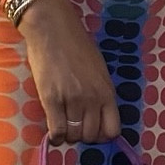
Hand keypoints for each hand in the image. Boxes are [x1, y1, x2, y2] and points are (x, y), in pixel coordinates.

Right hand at [16, 0, 121, 146]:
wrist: (52, 28)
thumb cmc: (76, 44)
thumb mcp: (99, 69)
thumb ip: (100, 91)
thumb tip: (96, 114)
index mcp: (107, 91)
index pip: (112, 130)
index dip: (102, 135)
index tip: (93, 130)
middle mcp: (93, 99)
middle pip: (91, 135)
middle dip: (83, 135)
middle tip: (75, 127)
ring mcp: (72, 100)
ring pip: (74, 135)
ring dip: (69, 135)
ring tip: (63, 126)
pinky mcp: (51, 99)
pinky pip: (57, 130)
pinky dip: (56, 136)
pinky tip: (54, 132)